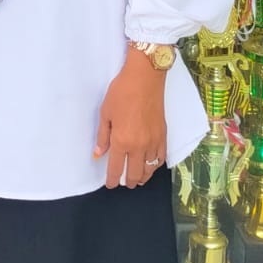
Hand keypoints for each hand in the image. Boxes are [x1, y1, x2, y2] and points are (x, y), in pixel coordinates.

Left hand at [93, 47, 167, 189]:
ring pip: (149, 169)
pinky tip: (150, 166)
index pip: (116, 169)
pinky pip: (161, 158)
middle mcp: (139, 147)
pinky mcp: (164, 136)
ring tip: (137, 179)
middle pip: (134, 174)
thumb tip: (99, 154)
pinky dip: (155, 166)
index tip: (110, 184)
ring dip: (142, 177)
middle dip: (128, 182)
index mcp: (121, 141)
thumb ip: (103, 136)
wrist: (145, 78)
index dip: (112, 180)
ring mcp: (153, 142)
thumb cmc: (121, 93)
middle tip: (123, 182)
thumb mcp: (106, 113)